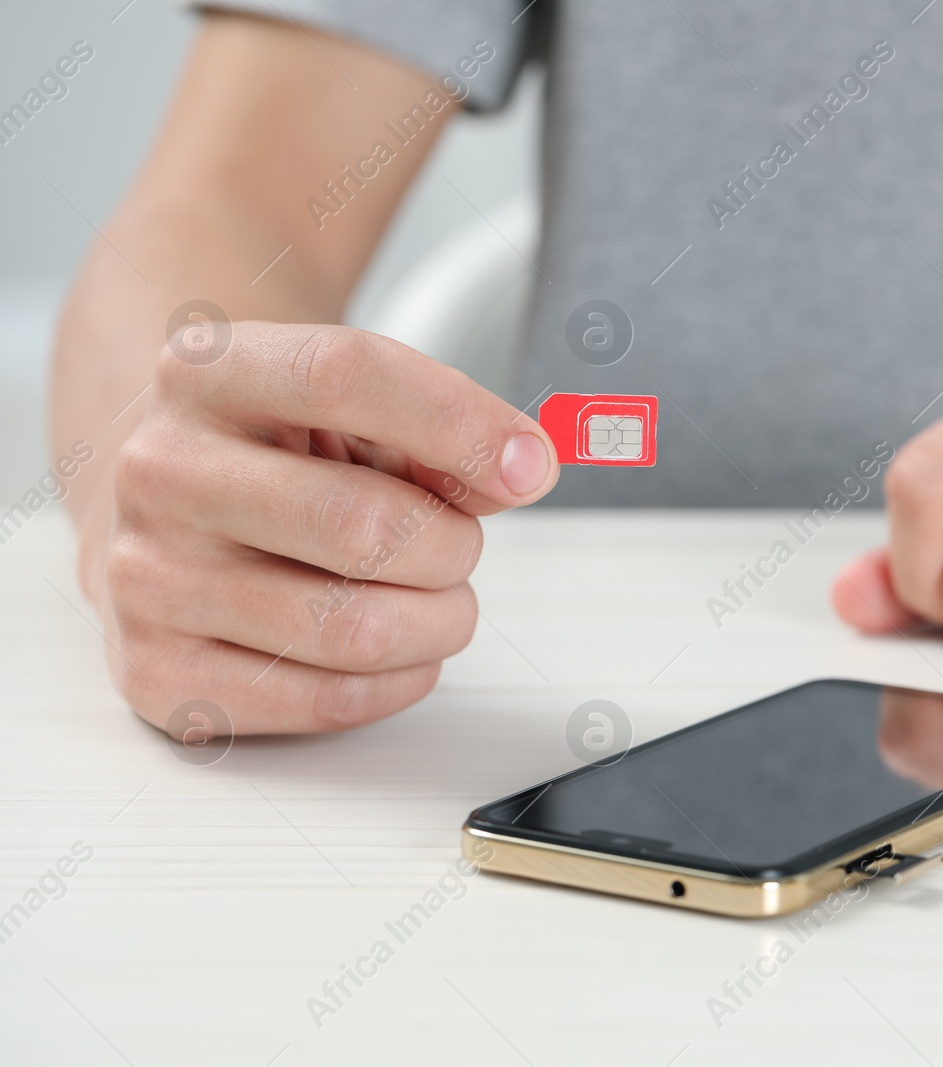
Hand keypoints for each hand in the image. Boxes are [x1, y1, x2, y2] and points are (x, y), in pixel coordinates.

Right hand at [83, 323, 558, 732]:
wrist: (164, 501)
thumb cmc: (279, 451)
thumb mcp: (356, 408)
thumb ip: (443, 428)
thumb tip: (521, 468)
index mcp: (205, 371)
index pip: (343, 375)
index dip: (459, 423)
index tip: (529, 465)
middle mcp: (160, 471)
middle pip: (363, 525)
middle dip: (452, 546)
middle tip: (456, 543)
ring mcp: (147, 579)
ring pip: (357, 630)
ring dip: (438, 621)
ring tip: (432, 596)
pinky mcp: (159, 676)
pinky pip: (328, 701)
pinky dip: (401, 680)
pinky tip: (398, 645)